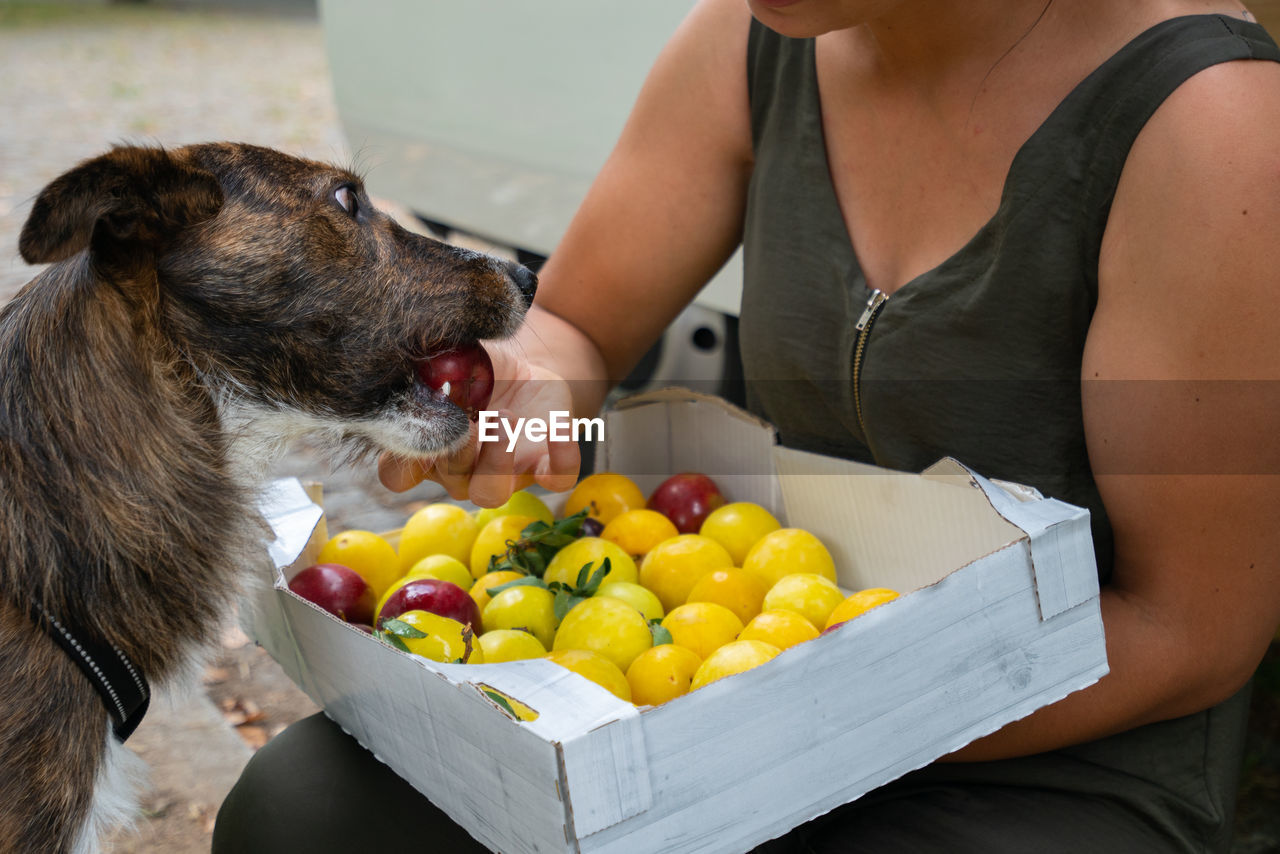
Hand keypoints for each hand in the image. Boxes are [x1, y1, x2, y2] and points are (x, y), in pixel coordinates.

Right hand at [379, 342, 583, 506]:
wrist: (526, 375)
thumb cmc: (477, 370)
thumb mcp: (453, 358)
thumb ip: (431, 363)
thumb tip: (414, 359)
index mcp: (429, 451)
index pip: (398, 476)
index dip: (400, 463)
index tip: (414, 425)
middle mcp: (462, 471)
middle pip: (450, 482)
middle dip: (456, 453)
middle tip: (468, 420)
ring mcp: (505, 474)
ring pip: (491, 494)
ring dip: (495, 464)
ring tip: (503, 421)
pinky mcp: (545, 465)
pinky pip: (557, 478)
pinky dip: (560, 458)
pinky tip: (555, 427)